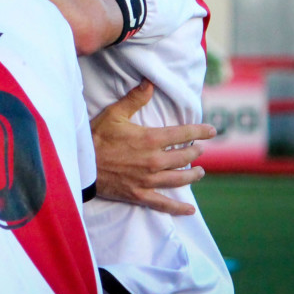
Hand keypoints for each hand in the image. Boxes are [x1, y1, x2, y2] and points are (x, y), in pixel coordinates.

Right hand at [91, 80, 216, 215]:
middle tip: (200, 150)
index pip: (183, 134)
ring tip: (199, 172)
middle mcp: (154, 160)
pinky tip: (189, 210)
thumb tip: (150, 83)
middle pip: (184, 157)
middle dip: (195, 152)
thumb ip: (134, 99)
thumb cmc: (96, 136)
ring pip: (179, 179)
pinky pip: (164, 204)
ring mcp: (149, 180)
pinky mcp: (140, 194)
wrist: (81, 164)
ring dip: (193, 175)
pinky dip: (178, 209)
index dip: (199, 131)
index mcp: (150, 139)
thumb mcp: (114, 114)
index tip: (212, 131)